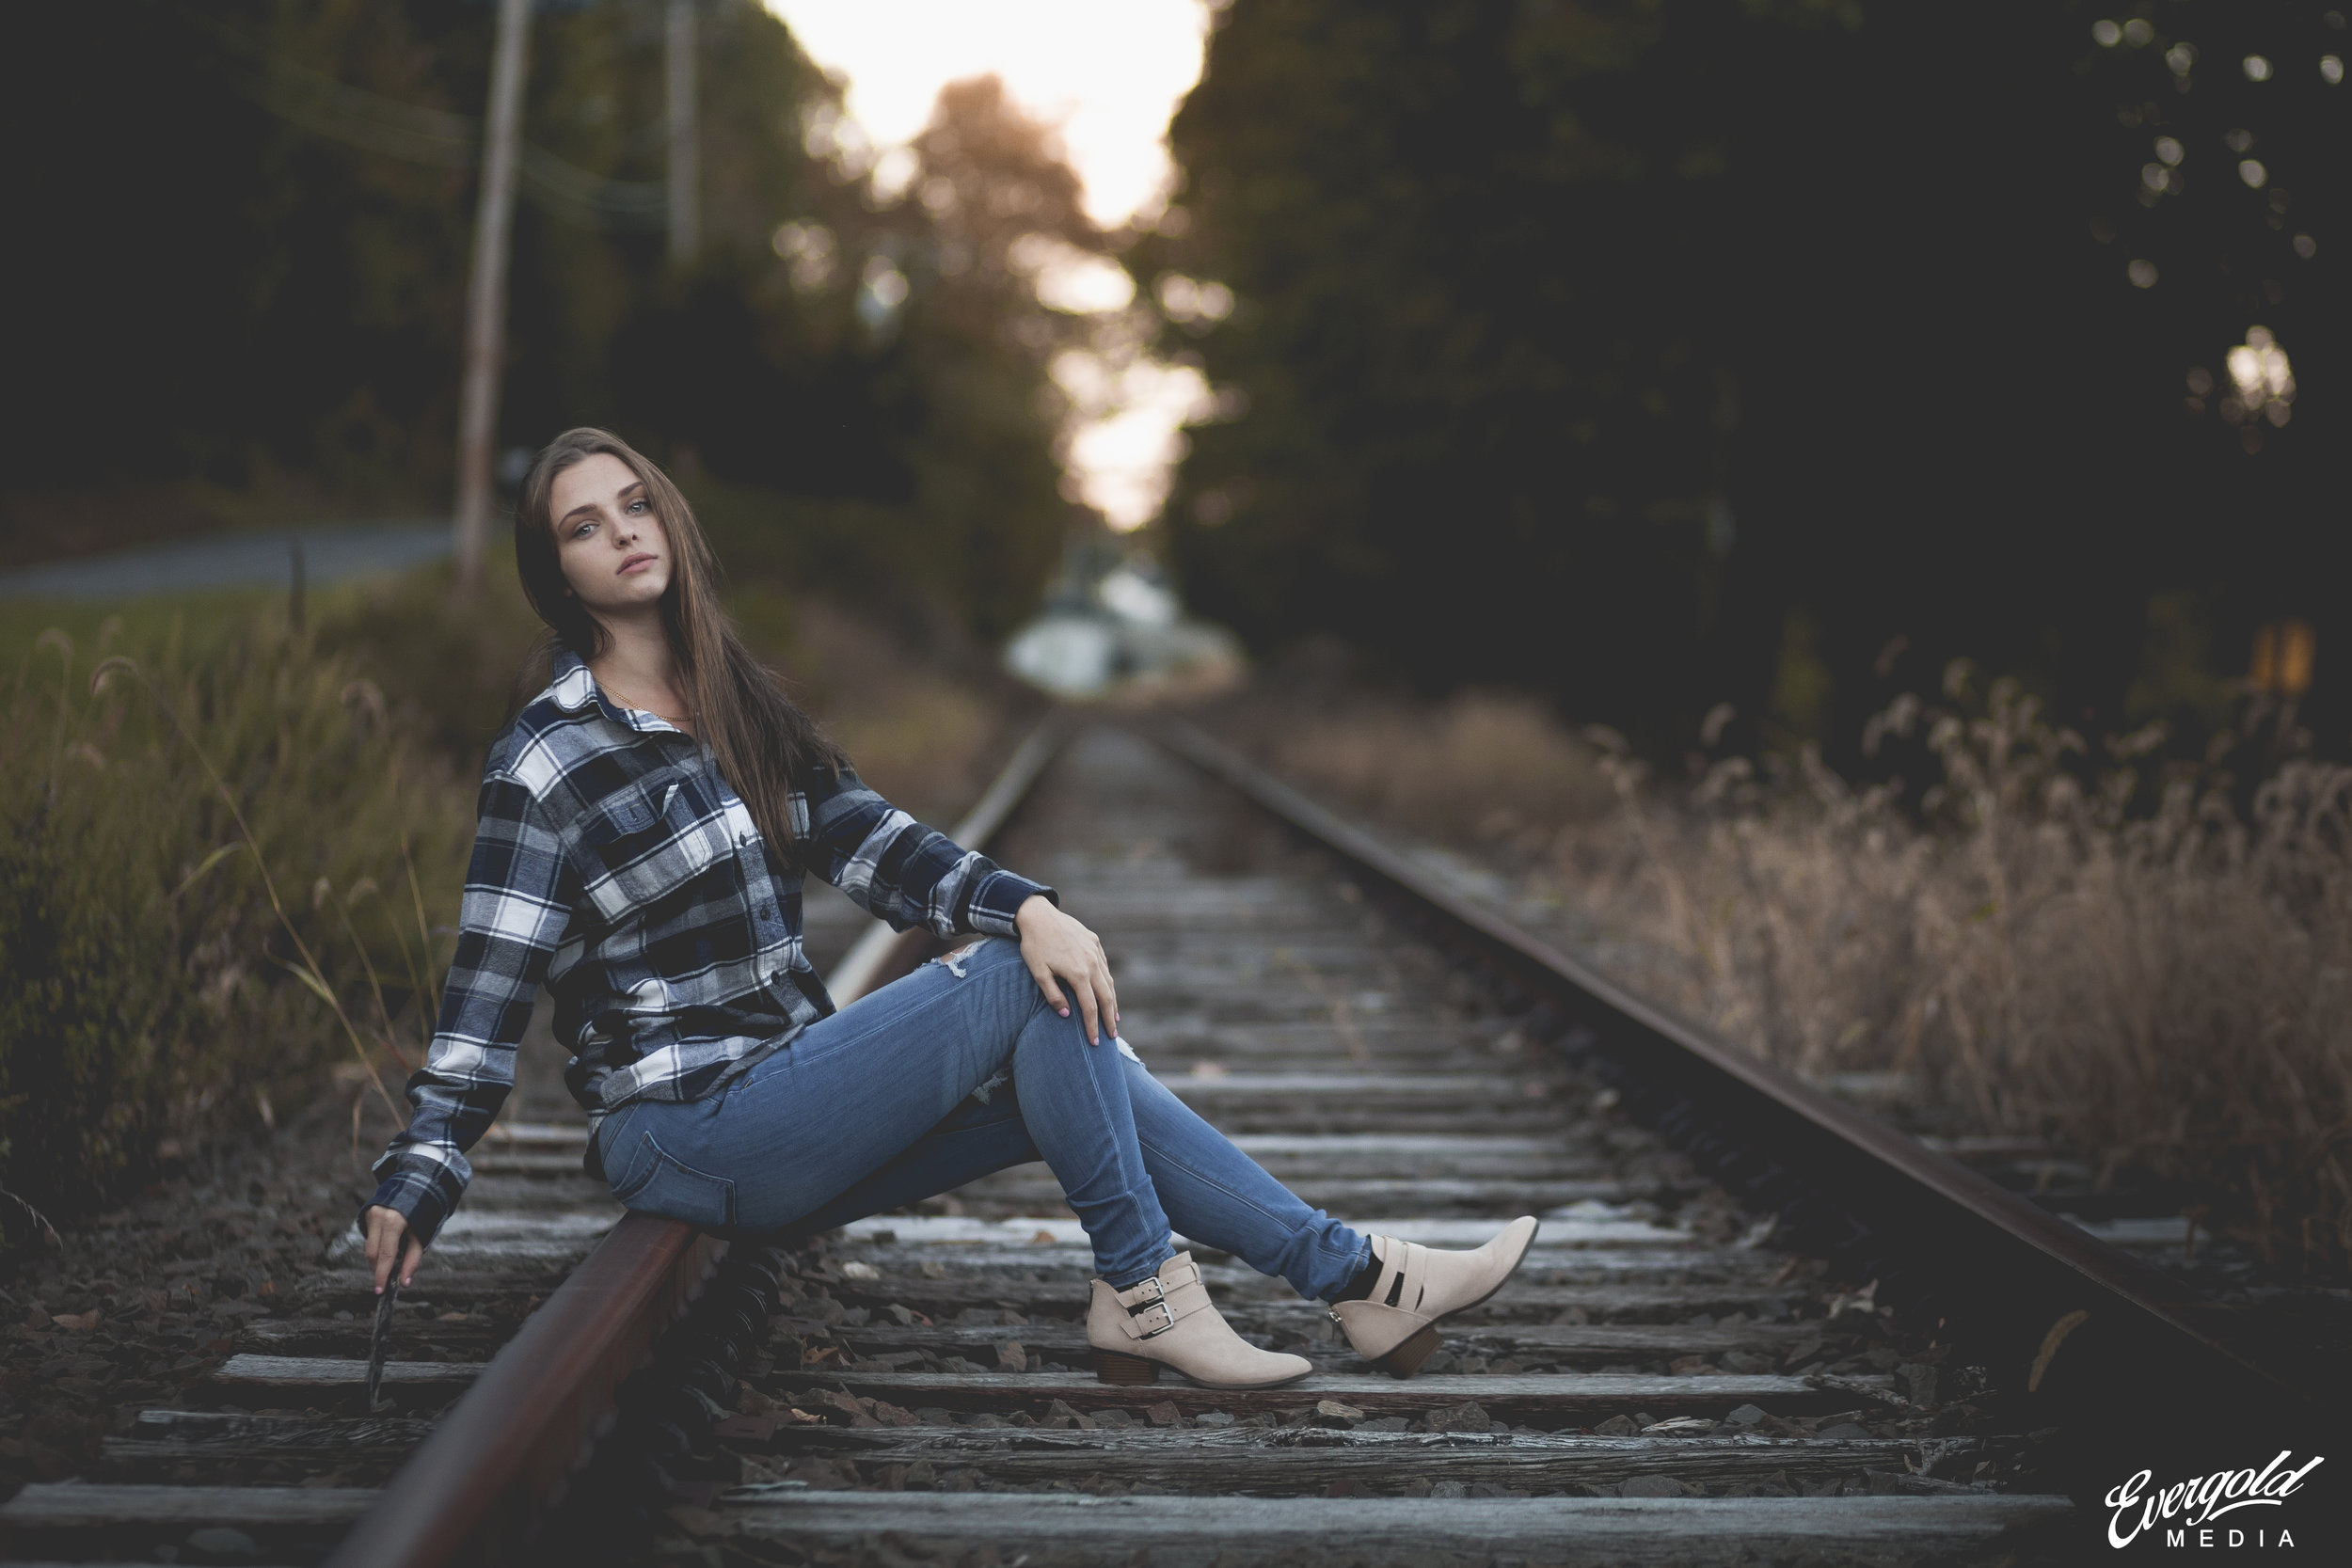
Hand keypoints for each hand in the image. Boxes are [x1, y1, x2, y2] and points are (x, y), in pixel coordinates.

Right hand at [363, 1205, 423, 1293]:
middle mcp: (379, 1216)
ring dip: (378, 1258)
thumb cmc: (424, 1211)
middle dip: (379, 1269)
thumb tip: (405, 1282)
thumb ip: (413, 1259)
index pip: (385, 1254)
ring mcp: (371, 1213)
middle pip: (373, 1253)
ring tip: (392, 1260)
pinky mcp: (367, 1213)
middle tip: (386, 1280)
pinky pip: (370, 1236)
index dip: (381, 1274)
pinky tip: (389, 1244)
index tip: (380, 1290)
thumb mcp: (422, 1235)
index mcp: (394, 1221)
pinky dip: (378, 1245)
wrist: (418, 1184)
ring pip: (369, 1246)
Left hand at [1014, 894, 1119, 1044]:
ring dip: (1112, 1002)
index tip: (1094, 1042)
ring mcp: (1095, 951)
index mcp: (1078, 973)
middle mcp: (1092, 963)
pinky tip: (1107, 991)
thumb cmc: (1034, 946)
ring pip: (1109, 981)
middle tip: (1112, 1036)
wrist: (1038, 915)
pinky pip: (1105, 966)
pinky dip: (1108, 982)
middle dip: (1109, 1019)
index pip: (1090, 1007)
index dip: (1093, 1026)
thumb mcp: (1039, 973)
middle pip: (1106, 997)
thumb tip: (1067, 1015)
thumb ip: (1053, 995)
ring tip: (1114, 1018)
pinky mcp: (1094, 942)